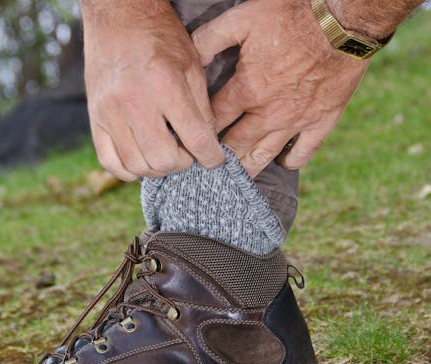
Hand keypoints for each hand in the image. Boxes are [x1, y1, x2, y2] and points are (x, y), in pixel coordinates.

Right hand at [81, 0, 224, 180]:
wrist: (117, 19)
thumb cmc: (160, 39)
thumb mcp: (191, 66)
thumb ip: (201, 108)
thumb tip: (207, 144)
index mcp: (165, 85)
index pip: (195, 138)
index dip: (210, 156)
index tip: (214, 159)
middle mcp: (134, 101)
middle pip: (163, 159)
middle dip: (183, 163)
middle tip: (188, 153)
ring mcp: (109, 113)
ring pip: (137, 165)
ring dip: (157, 168)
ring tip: (166, 154)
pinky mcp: (95, 119)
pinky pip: (110, 162)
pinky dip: (129, 170)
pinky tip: (142, 159)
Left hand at [192, 0, 369, 176]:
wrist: (344, 20)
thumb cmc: (292, 15)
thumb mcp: (242, 19)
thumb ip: (211, 38)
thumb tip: (192, 59)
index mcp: (246, 89)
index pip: (213, 121)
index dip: (198, 132)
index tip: (190, 140)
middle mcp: (268, 112)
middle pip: (234, 146)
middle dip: (218, 158)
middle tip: (207, 166)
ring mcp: (296, 120)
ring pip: (264, 155)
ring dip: (247, 167)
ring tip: (234, 176)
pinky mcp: (323, 120)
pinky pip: (304, 152)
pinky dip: (290, 161)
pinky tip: (281, 163)